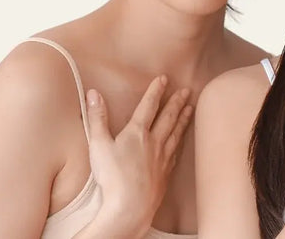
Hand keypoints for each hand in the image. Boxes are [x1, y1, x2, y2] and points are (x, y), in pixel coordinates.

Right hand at [84, 76, 192, 234]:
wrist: (131, 206)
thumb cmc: (113, 176)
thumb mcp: (98, 144)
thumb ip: (97, 118)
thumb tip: (93, 93)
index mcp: (137, 133)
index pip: (148, 106)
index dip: (156, 91)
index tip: (164, 78)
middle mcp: (154, 142)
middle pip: (168, 117)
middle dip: (177, 102)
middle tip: (187, 91)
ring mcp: (162, 158)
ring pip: (176, 133)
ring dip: (183, 119)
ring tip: (190, 108)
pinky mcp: (165, 173)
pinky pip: (176, 152)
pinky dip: (180, 142)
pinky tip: (180, 141)